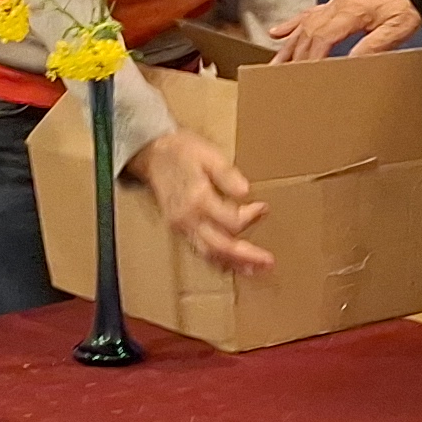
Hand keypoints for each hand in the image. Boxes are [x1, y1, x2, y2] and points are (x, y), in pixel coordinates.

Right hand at [137, 130, 272, 273]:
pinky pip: (199, 250)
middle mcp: (188, 218)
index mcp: (197, 199)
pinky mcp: (179, 229)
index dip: (251, 216)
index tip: (263, 207)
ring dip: (233, 264)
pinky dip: (217, 261)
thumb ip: (227, 174)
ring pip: (209, 254)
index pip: (231, 220)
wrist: (152, 154)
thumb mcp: (208, 154)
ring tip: (255, 270)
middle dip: (246, 256)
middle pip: (220, 246)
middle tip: (268, 262)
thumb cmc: (182, 151)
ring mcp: (181, 226)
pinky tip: (231, 265)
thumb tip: (245, 191)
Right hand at [274, 0, 421, 61]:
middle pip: (308, 33)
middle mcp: (337, 6)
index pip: (324, 36)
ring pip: (303, 25)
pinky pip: (307, 14)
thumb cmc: (405, 7)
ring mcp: (333, 4)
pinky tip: (277, 34)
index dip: (312, 57)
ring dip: (287, 46)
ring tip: (273, 65)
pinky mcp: (334, 5)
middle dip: (294, 57)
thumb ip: (373, 46)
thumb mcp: (396, 30)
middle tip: (282, 78)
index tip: (303, 75)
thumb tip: (351, 63)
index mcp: (352, 12)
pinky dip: (290, 25)